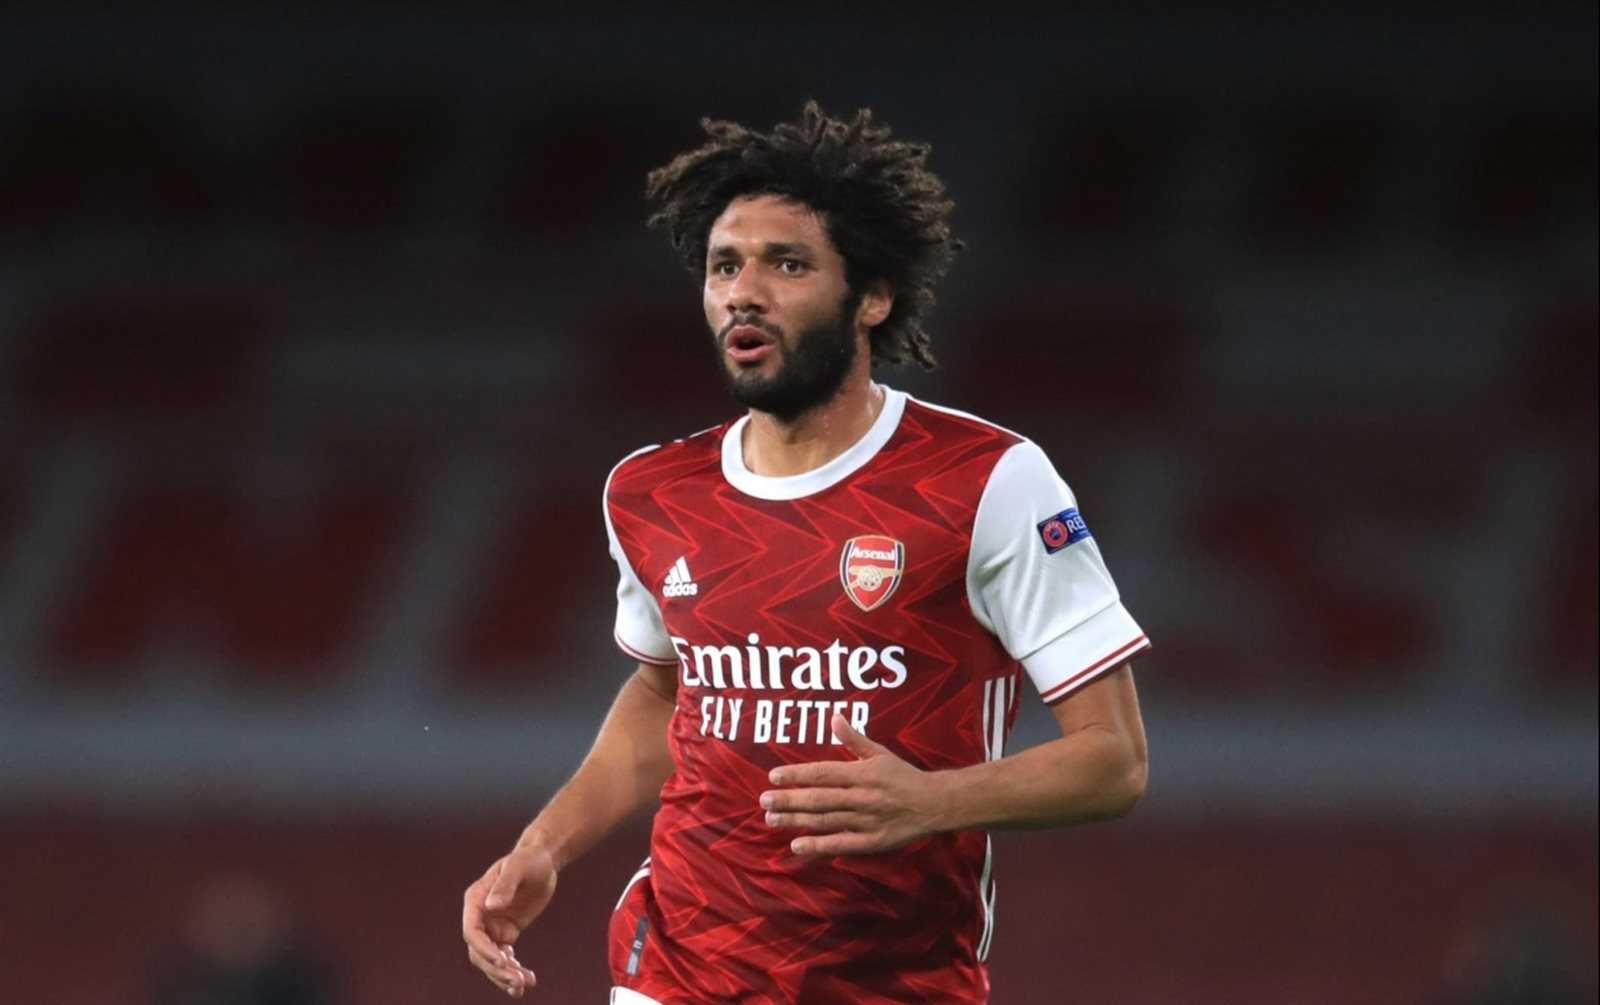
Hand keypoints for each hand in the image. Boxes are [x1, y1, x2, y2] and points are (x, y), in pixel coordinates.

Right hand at [462, 841, 557, 996]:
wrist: (542, 860)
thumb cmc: (528, 859)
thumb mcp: (518, 867)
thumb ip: (505, 885)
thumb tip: (491, 906)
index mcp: (476, 900)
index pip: (472, 932)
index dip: (484, 949)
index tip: (503, 961)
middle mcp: (481, 916)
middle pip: (479, 952)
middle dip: (496, 969)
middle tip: (517, 981)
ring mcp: (493, 926)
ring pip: (491, 960)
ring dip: (504, 975)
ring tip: (524, 984)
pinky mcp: (508, 932)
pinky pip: (505, 957)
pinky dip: (513, 970)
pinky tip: (527, 979)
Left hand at [760, 714, 941, 855]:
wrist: (934, 804)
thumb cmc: (903, 776)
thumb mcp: (880, 753)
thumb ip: (854, 739)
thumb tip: (834, 717)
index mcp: (862, 773)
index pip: (823, 773)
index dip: (797, 774)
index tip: (773, 776)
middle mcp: (862, 797)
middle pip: (819, 798)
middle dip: (789, 799)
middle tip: (763, 800)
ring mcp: (866, 821)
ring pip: (826, 821)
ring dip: (796, 821)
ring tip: (771, 819)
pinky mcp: (872, 842)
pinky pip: (841, 844)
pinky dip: (819, 846)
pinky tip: (797, 845)